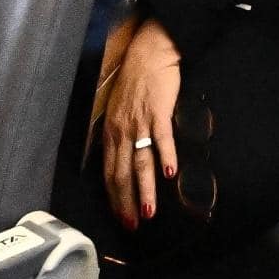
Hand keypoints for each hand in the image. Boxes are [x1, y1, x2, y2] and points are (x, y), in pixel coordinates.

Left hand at [97, 16, 182, 229]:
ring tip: (149, 212)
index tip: (121, 218)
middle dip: (126, 203)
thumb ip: (120, 136)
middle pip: (122, 174)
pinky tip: (169, 174)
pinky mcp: (158, 112)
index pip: (108, 173)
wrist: (149, 53)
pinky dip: (165, 156)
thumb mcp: (119, 111)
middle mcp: (122, 131)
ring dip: (144, 190)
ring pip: (140, 163)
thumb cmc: (135, 82)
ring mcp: (140, 122)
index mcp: (111, 132)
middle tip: (133, 225)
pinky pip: (161, 138)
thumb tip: (123, 160)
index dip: (114, 198)